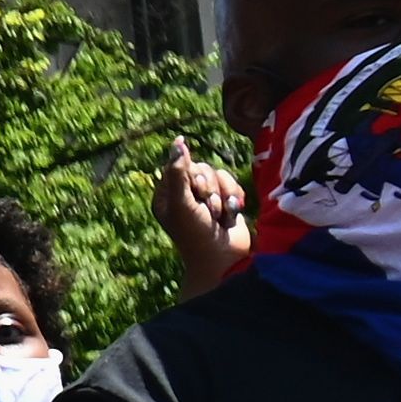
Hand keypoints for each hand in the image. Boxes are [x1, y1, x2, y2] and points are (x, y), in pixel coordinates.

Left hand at [152, 135, 246, 295]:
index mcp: (166, 195)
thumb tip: (177, 142)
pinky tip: (232, 215)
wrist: (224, 260)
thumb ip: (179, 172)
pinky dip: (234, 198)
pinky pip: (232, 183)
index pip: (179, 164)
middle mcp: (184, 195)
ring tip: (220, 216)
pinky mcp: (225, 202)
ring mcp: (205, 199)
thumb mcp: (183, 203)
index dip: (193, 175)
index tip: (196, 194)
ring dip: (223, 195)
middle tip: (209, 210)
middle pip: (201, 168)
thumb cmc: (197, 234)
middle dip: (210, 188)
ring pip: (219, 174)